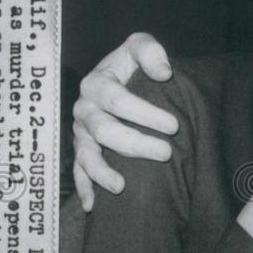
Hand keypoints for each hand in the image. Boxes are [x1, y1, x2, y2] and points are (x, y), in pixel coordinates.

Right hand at [71, 33, 179, 211]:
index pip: (117, 99)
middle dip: (135, 143)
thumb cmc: (131, 64)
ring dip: (102, 172)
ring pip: (87, 155)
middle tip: (165, 153)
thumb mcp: (139, 45)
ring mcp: (81, 132)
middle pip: (104, 130)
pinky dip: (85, 188)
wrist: (116, 76)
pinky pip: (78, 171)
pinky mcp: (81, 149)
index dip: (145, 113)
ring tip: (122, 186)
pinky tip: (93, 206)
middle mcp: (84, 109)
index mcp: (96, 83)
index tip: (173, 125)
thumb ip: (150, 51)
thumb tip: (164, 73)